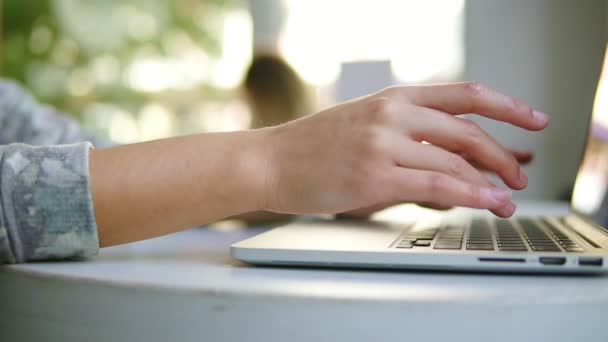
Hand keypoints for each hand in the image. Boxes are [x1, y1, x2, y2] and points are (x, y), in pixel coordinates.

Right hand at [260, 82, 547, 217]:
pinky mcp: (374, 177)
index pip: (464, 95)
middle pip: (468, 131)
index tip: (533, 119)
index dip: (507, 106)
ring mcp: (383, 144)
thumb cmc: (314, 146)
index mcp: (393, 98)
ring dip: (490, 182)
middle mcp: (392, 115)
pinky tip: (486, 201)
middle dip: (502, 155)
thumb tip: (452, 163)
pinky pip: (436, 185)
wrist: (271, 161)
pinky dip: (469, 194)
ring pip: (456, 161)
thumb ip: (408, 138)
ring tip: (506, 198)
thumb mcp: (365, 125)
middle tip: (518, 174)